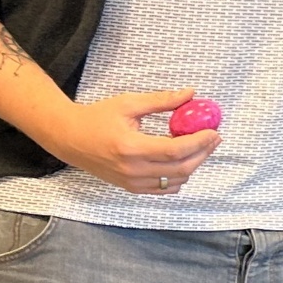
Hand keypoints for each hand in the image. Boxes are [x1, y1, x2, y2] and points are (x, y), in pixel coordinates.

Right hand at [42, 90, 219, 194]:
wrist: (69, 138)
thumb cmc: (97, 117)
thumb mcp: (128, 103)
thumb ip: (161, 101)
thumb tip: (191, 93)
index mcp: (131, 147)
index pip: (176, 150)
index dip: (200, 142)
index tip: (214, 131)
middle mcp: (133, 169)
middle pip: (181, 169)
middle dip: (203, 153)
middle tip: (214, 138)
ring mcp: (132, 182)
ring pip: (176, 181)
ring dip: (193, 164)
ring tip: (199, 147)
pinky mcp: (131, 188)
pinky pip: (164, 189)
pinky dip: (179, 177)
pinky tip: (181, 160)